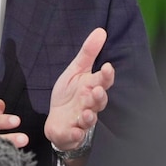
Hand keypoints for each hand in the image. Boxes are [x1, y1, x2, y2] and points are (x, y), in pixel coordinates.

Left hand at [44, 28, 114, 153]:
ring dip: (89, 116)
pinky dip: (76, 134)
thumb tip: (101, 31)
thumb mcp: (75, 71)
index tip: (108, 67)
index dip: (107, 75)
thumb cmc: (70, 94)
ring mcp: (82, 120)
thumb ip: (88, 53)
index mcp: (91, 87)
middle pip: (99, 101)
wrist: (57, 120)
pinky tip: (75, 131)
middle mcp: (90, 104)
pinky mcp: (72, 132)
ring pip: (89, 119)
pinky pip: (75, 134)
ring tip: (86, 112)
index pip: (103, 80)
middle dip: (99, 97)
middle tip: (96, 90)